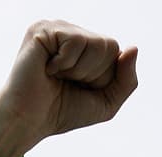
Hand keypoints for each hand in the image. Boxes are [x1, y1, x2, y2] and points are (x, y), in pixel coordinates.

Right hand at [0, 20, 137, 156]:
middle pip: (109, 45)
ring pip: (95, 43)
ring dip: (79, 70)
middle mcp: (71, 33)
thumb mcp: (106, 102)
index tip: (78, 88)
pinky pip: (75, 42)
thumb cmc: (61, 112)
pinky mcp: (42, 29)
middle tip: (65, 82)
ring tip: (55, 76)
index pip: (115, 52)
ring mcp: (56, 28)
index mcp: (84, 46)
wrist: (28, 122)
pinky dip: (65, 64)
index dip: (102, 77)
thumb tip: (133, 47)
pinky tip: (47, 69)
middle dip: (93, 74)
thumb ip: (127, 79)